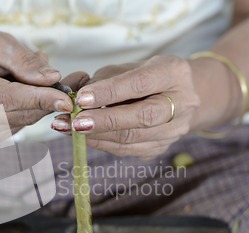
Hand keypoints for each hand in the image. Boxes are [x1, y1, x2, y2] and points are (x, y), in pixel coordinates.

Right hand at [0, 26, 73, 131]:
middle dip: (45, 100)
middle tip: (60, 81)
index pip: (7, 98)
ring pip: (22, 122)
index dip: (39, 100)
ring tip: (27, 79)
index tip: (66, 101)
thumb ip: (25, 61)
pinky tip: (19, 93)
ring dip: (36, 104)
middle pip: (18, 113)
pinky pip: (17, 125)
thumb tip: (52, 79)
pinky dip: (27, 110)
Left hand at [52, 56, 199, 158]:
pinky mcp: (160, 148)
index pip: (139, 84)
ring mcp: (173, 130)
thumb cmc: (148, 76)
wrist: (180, 97)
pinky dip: (101, 143)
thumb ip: (106, 79)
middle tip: (74, 122)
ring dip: (96, 136)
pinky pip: (127, 150)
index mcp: (174, 74)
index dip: (110, 92)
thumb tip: (76, 98)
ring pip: (132, 139)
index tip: (82, 98)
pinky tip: (81, 138)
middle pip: (141, 117)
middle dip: (104, 121)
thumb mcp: (130, 67)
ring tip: (67, 129)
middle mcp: (181, 104)